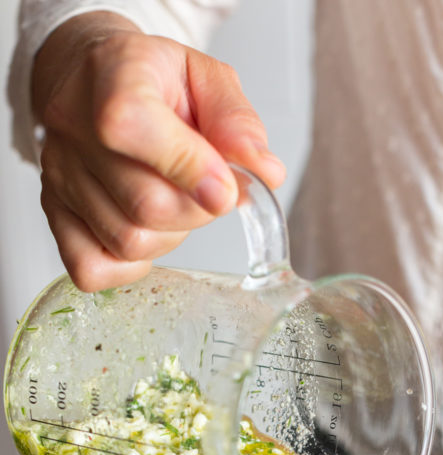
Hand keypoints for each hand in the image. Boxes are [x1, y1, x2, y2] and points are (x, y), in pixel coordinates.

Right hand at [32, 12, 285, 291]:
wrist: (95, 80)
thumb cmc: (155, 83)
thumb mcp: (206, 79)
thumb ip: (238, 123)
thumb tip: (266, 172)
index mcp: (113, 75)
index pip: (132, 125)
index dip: (188, 168)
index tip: (225, 188)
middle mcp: (73, 125)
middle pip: (144, 204)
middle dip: (195, 211)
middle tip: (205, 191)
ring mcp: (58, 173)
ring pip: (126, 241)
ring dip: (168, 236)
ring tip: (173, 201)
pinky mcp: (53, 212)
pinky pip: (91, 268)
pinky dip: (129, 266)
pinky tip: (144, 231)